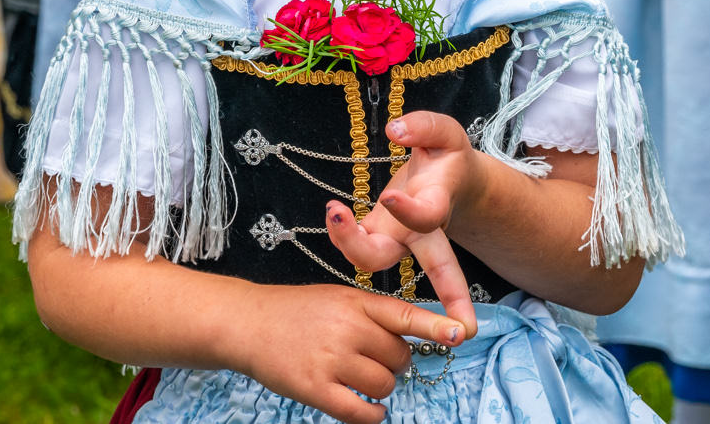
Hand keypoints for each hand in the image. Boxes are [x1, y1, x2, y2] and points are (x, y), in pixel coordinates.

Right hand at [231, 282, 468, 423]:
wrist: (248, 323)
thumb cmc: (297, 311)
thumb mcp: (337, 298)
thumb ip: (372, 315)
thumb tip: (411, 342)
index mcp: (355, 302)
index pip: (404, 314)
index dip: (435, 326)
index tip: (461, 333)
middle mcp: (346, 328)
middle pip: (399, 357)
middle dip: (393, 364)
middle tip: (373, 359)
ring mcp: (331, 359)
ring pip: (384, 385)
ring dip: (381, 388)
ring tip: (360, 378)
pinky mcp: (315, 389)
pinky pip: (360, 412)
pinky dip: (371, 415)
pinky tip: (367, 409)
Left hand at [324, 112, 481, 337]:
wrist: (454, 182)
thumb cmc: (449, 157)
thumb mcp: (446, 133)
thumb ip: (426, 127)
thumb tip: (394, 130)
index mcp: (438, 202)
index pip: (428, 217)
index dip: (408, 213)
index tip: (387, 195)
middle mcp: (422, 229)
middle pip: (422, 264)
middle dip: (426, 285)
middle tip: (411, 286)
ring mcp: (399, 238)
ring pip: (376, 260)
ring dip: (348, 244)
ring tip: (334, 208)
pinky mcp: (379, 235)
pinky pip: (356, 248)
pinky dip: (339, 234)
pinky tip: (334, 209)